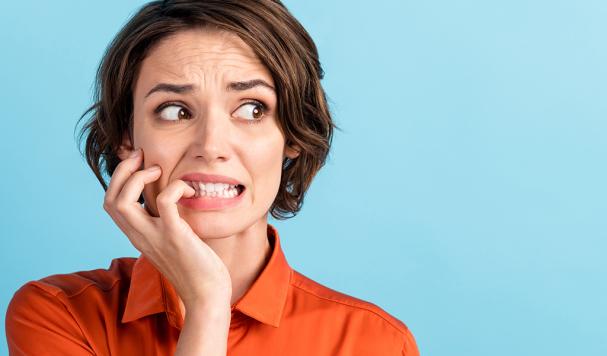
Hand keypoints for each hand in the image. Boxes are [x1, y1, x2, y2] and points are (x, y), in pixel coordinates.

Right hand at [102, 148, 231, 308]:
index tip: (137, 163)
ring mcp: (155, 237)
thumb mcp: (172, 242)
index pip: (110, 205)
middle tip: (143, 158)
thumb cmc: (196, 269)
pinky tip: (189, 190)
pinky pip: (166, 201)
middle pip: (110, 200)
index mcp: (138, 236)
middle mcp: (140, 236)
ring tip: (159, 171)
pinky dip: (175, 186)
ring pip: (123, 202)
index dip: (118, 180)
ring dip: (139, 177)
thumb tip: (171, 203)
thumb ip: (164, 225)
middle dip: (122, 171)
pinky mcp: (176, 236)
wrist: (207, 297)